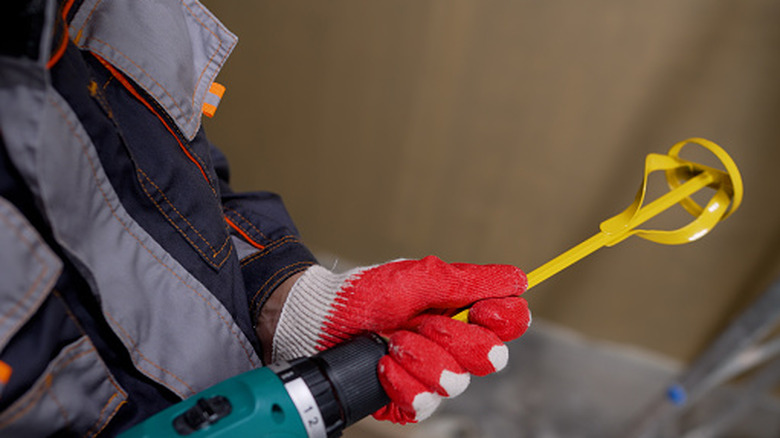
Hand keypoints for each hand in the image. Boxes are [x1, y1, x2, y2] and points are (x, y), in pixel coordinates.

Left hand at [270, 256, 530, 422]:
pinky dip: (401, 381)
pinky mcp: (409, 399)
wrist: (319, 321)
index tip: (479, 309)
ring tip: (393, 341)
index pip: (510, 322)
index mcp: (462, 313)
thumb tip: (519, 278)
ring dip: (421, 358)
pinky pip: (424, 403)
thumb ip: (469, 280)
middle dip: (454, 339)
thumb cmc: (365, 294)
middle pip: (491, 357)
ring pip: (456, 383)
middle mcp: (453, 346)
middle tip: (421, 322)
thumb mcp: (420, 277)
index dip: (502, 319)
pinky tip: (383, 364)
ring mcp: (432, 374)